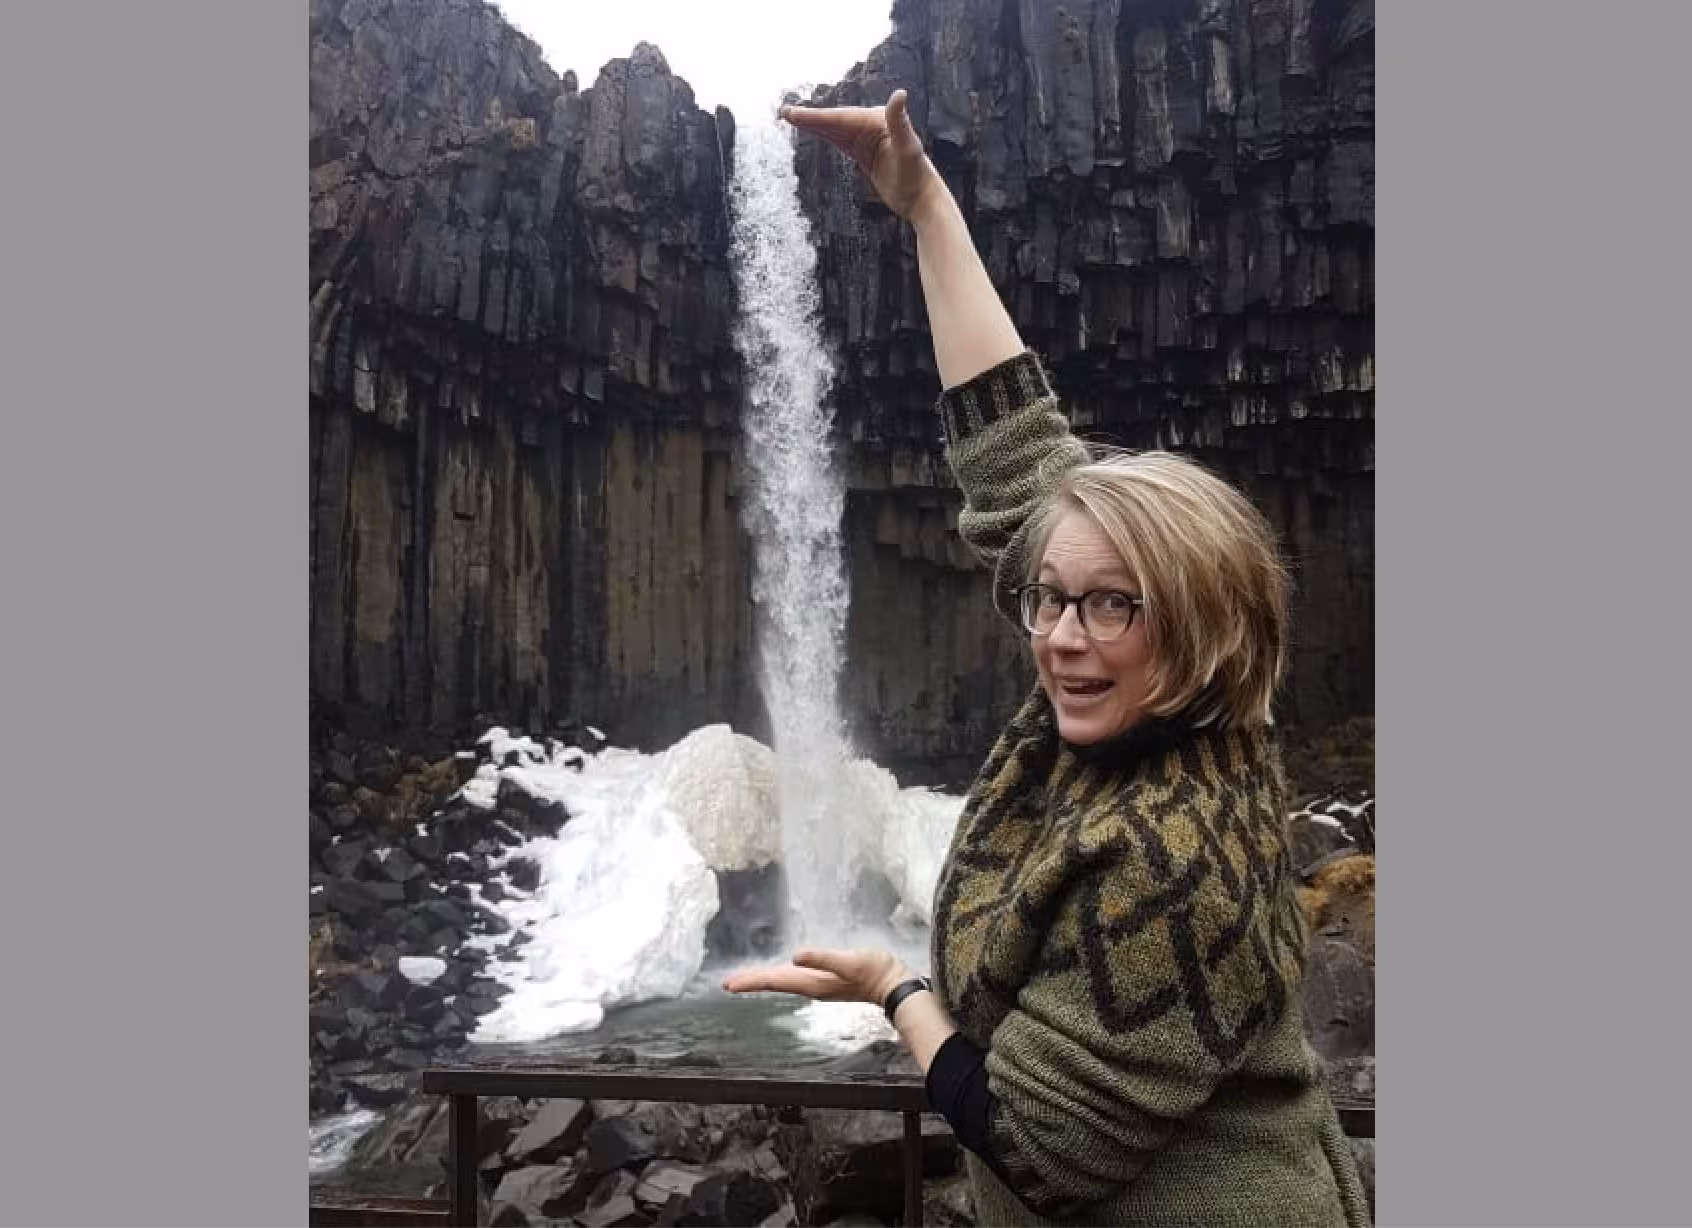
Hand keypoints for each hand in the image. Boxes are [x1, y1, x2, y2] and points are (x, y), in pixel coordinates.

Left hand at [722, 948, 914, 1007]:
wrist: (894, 985)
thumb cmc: (874, 971)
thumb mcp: (850, 961)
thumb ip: (823, 959)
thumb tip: (795, 956)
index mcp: (812, 982)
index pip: (775, 981)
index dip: (751, 981)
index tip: (729, 984)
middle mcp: (811, 987)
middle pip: (775, 984)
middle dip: (751, 982)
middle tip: (727, 984)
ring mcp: (818, 985)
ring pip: (783, 983)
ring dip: (763, 981)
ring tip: (744, 980)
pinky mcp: (826, 981)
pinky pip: (794, 980)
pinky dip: (779, 977)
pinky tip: (779, 974)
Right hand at [780, 89, 944, 221]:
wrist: (922, 200)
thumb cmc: (917, 176)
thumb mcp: (908, 149)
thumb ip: (900, 121)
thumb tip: (899, 94)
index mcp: (879, 121)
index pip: (842, 118)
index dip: (817, 116)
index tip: (795, 115)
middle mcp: (873, 125)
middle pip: (835, 121)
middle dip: (810, 118)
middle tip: (785, 113)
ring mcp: (868, 139)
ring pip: (835, 130)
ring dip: (814, 125)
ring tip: (791, 119)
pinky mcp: (865, 152)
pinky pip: (841, 141)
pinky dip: (825, 135)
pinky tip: (814, 131)